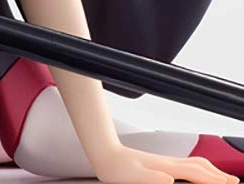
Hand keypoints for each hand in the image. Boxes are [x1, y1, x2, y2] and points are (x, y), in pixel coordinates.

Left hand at [93, 144, 238, 183]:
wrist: (104, 153)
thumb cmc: (116, 168)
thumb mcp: (132, 176)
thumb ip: (151, 178)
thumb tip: (170, 179)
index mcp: (165, 167)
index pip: (196, 173)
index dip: (213, 179)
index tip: (228, 183)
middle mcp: (168, 162)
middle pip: (200, 166)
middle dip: (217, 174)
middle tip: (232, 182)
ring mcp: (165, 161)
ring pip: (194, 163)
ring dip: (210, 170)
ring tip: (221, 178)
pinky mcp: (160, 163)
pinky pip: (186, 165)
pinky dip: (199, 169)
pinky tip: (196, 174)